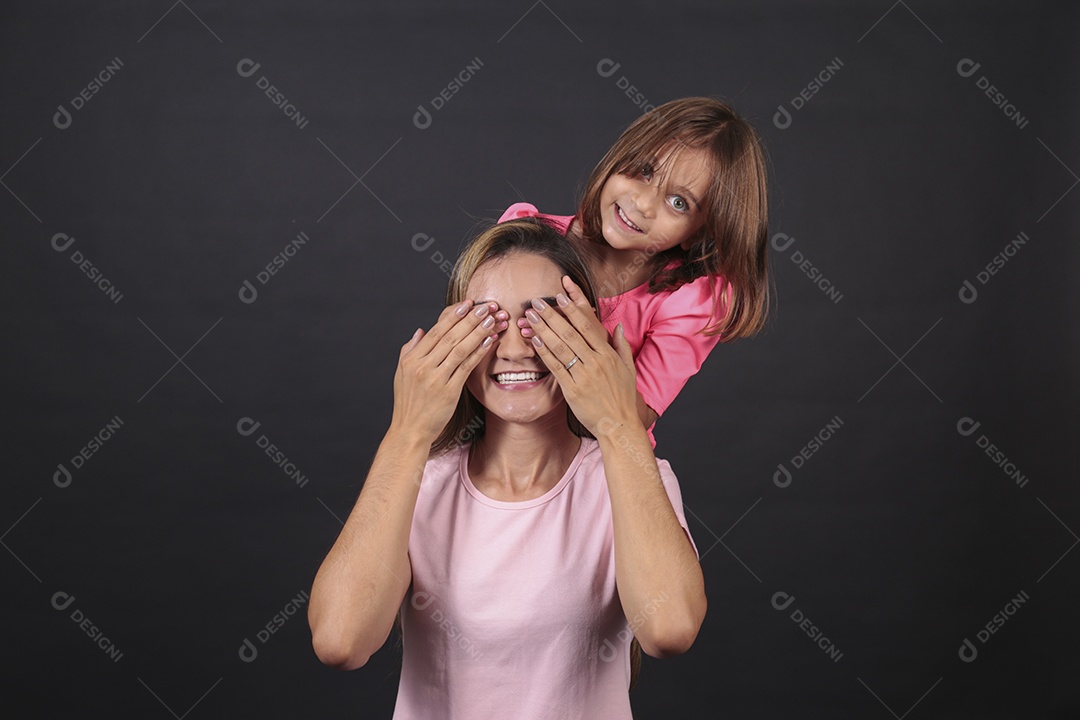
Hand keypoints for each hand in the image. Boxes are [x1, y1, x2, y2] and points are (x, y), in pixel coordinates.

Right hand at [390, 300, 507, 441]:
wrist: (410, 431)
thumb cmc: (408, 404)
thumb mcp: (402, 374)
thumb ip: (409, 350)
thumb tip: (420, 331)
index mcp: (411, 359)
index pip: (435, 331)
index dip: (452, 316)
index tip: (466, 304)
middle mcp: (422, 366)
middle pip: (449, 336)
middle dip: (469, 319)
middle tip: (485, 306)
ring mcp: (435, 378)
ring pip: (459, 349)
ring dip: (477, 332)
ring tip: (492, 319)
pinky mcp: (448, 391)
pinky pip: (466, 367)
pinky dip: (478, 352)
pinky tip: (489, 341)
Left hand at [523, 275, 637, 434]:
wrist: (619, 425)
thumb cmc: (622, 398)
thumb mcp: (628, 369)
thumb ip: (622, 346)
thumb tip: (617, 327)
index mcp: (608, 354)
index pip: (588, 326)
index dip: (572, 309)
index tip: (560, 296)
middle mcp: (596, 362)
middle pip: (570, 333)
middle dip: (552, 315)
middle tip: (537, 301)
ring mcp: (583, 375)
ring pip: (560, 347)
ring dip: (543, 329)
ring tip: (530, 316)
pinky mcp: (572, 389)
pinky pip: (556, 367)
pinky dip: (545, 352)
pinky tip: (535, 340)